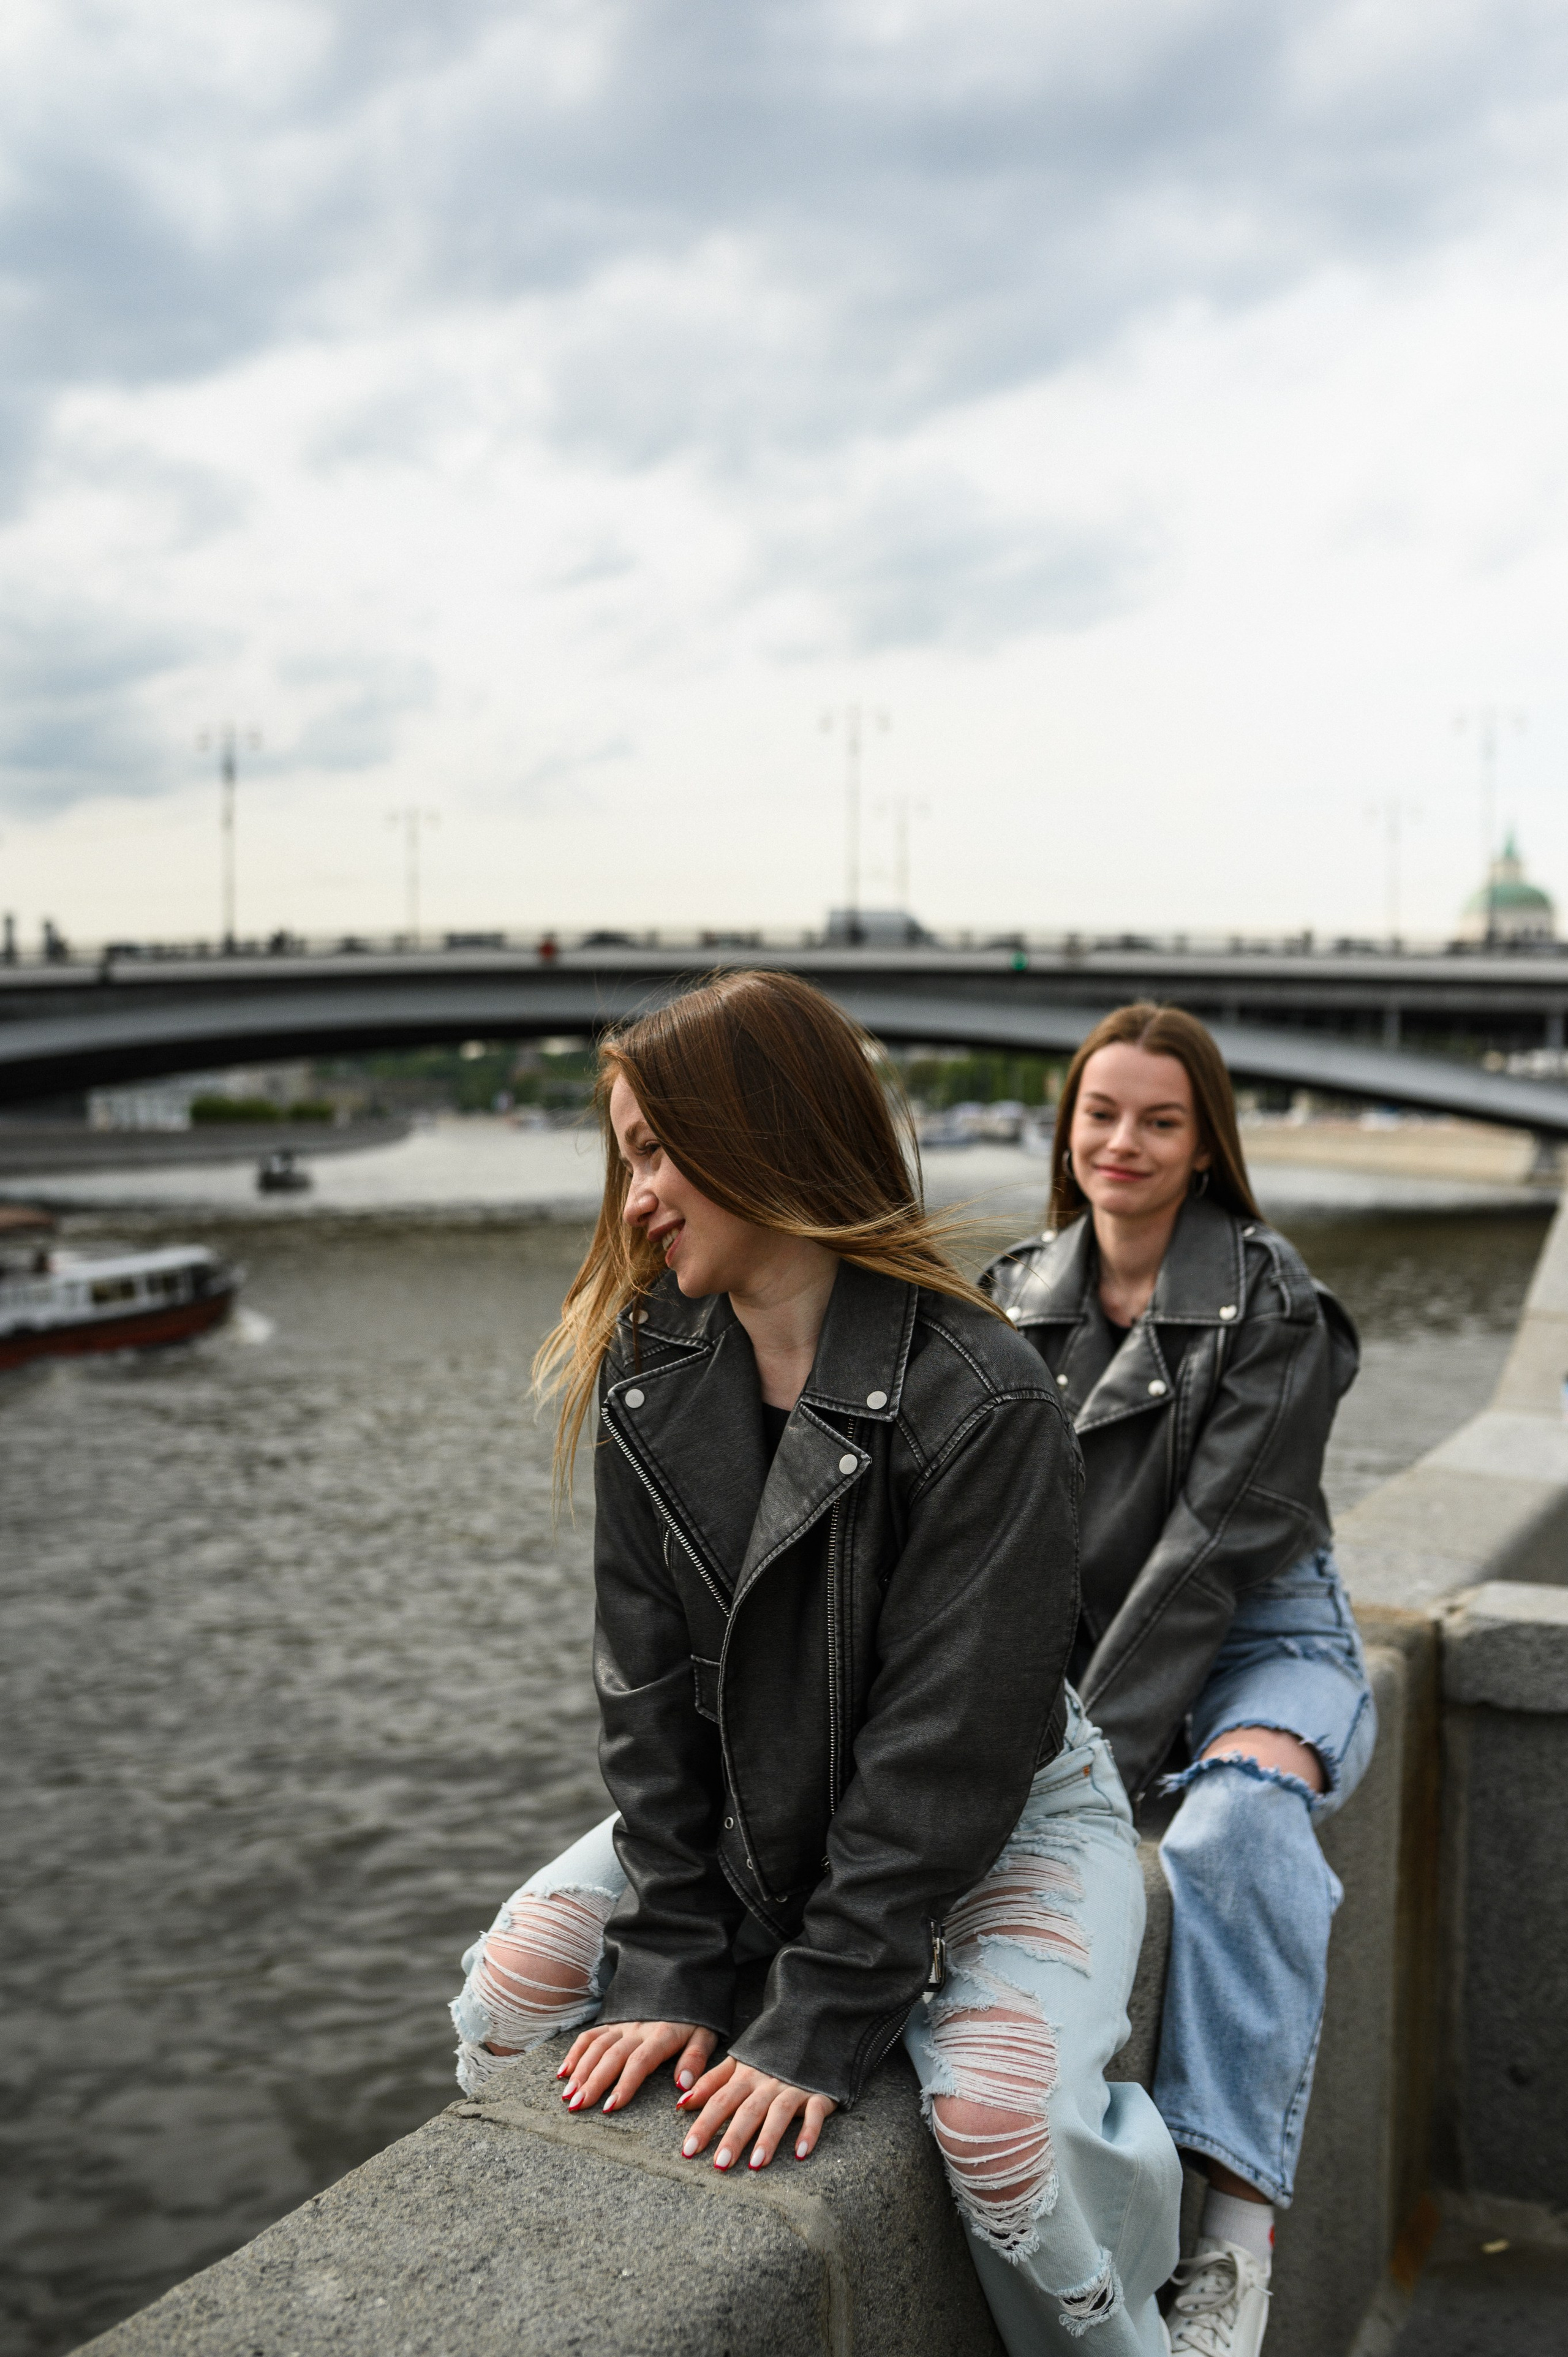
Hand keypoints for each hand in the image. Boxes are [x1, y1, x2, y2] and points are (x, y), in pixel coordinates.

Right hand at [557, 2019, 715, 2113]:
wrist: (685, 1981)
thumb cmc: (697, 2017)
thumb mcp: (706, 2035)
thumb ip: (695, 2059)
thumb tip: (683, 2087)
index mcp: (662, 2034)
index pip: (640, 2061)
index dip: (625, 2084)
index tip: (611, 2107)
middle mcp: (638, 2028)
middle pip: (612, 2056)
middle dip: (594, 2082)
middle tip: (578, 2106)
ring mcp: (623, 2024)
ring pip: (597, 2046)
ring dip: (581, 2071)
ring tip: (568, 2096)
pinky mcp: (614, 2022)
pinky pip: (591, 2035)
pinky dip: (575, 2052)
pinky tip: (563, 2073)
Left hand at [676, 2052, 837, 2170]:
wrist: (811, 2033)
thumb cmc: (768, 2057)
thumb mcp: (738, 2064)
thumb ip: (712, 2083)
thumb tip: (682, 2103)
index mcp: (745, 2076)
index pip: (721, 2100)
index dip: (704, 2123)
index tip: (688, 2150)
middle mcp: (767, 2083)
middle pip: (748, 2109)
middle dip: (733, 2136)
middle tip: (720, 2165)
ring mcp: (794, 2088)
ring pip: (779, 2112)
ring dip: (768, 2138)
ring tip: (755, 2164)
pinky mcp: (819, 2094)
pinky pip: (815, 2112)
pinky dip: (809, 2131)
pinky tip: (801, 2153)